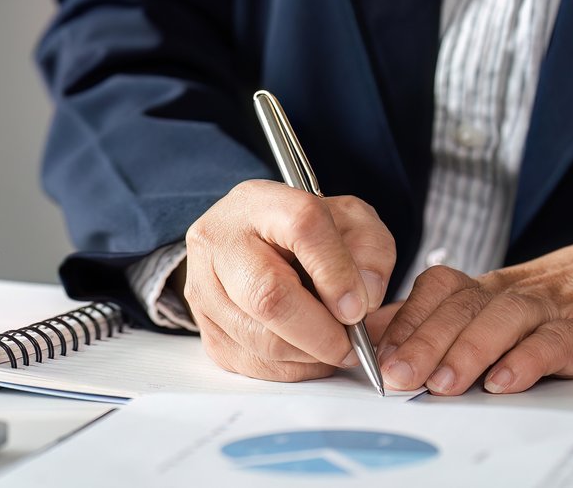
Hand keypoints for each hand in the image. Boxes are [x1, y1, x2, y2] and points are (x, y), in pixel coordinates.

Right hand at [181, 179, 399, 381]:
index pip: (302, 226)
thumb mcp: (349, 223)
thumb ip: (370, 251)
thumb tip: (364, 298)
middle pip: (268, 294)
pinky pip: (253, 364)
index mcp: (261, 202)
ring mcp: (203, 286)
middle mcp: (220, 240)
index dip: (336, 272)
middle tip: (351, 344)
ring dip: (310, 356)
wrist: (251, 246)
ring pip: (261, 339)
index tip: (359, 307)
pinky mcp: (204, 329)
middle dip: (322, 333)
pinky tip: (308, 353)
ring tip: (333, 346)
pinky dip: (291, 369)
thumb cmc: (303, 236)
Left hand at [374, 233, 572, 395]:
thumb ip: (444, 319)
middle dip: (422, 342)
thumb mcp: (499, 306)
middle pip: (458, 309)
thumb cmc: (558, 301)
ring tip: (441, 383)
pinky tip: (505, 381)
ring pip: (500, 320)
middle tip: (396, 375)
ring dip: (466, 352)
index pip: (434, 293)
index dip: (404, 322)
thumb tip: (380, 334)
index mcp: (484, 289)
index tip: (374, 354)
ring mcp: (548, 309)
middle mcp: (509, 293)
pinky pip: (551, 342)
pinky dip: (526, 360)